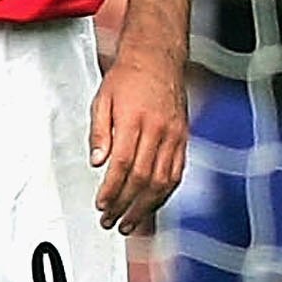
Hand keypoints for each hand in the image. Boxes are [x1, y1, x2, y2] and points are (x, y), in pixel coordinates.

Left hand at [90, 44, 187, 232]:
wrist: (158, 58)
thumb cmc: (127, 77)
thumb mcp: (103, 100)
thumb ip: (99, 132)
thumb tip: (98, 163)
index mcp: (134, 120)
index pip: (122, 165)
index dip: (112, 190)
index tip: (101, 205)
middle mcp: (158, 130)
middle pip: (142, 178)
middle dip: (125, 205)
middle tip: (110, 222)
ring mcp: (174, 136)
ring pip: (162, 181)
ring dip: (145, 207)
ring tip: (130, 224)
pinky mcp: (184, 138)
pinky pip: (176, 173)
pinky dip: (164, 194)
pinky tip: (151, 205)